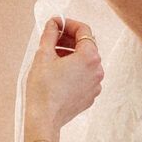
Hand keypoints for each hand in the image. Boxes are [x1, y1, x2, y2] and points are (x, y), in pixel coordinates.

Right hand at [25, 16, 103, 130]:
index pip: (83, 30)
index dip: (68, 24)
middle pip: (86, 45)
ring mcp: (96, 84)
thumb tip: (53, 24)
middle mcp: (97, 69)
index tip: (56, 24)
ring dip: (71, 54)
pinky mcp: (90, 95)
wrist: (44, 118)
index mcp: (89, 57)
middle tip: (52, 39)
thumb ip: (50, 34)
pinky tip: (59, 73)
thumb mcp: (43, 55)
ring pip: (86, 61)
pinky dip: (75, 69)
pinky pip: (85, 75)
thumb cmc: (43, 88)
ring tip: (53, 56)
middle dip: (69, 39)